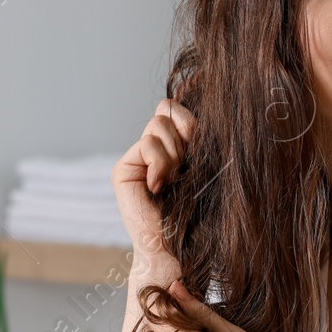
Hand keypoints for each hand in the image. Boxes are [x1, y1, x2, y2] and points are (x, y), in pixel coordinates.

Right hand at [113, 98, 192, 279]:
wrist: (178, 250)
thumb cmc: (201, 214)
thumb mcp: (208, 164)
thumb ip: (199, 132)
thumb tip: (193, 82)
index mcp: (179, 147)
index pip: (180, 107)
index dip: (191, 115)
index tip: (200, 134)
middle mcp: (157, 150)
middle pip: (168, 110)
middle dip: (186, 135)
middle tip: (186, 168)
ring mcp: (139, 159)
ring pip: (158, 124)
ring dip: (174, 154)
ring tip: (173, 182)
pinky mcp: (124, 169)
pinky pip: (147, 144)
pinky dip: (160, 164)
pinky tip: (158, 188)